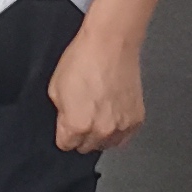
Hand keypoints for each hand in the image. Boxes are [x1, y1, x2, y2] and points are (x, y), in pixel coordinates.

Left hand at [49, 21, 147, 153]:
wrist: (111, 44)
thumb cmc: (84, 59)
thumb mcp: (55, 88)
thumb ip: (59, 114)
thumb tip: (65, 123)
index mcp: (77, 125)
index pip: (66, 145)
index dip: (64, 133)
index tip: (67, 125)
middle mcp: (100, 130)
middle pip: (87, 147)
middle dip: (82, 134)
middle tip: (84, 114)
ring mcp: (121, 126)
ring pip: (107, 144)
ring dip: (101, 134)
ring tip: (100, 113)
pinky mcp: (136, 119)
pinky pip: (125, 136)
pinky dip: (119, 128)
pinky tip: (113, 111)